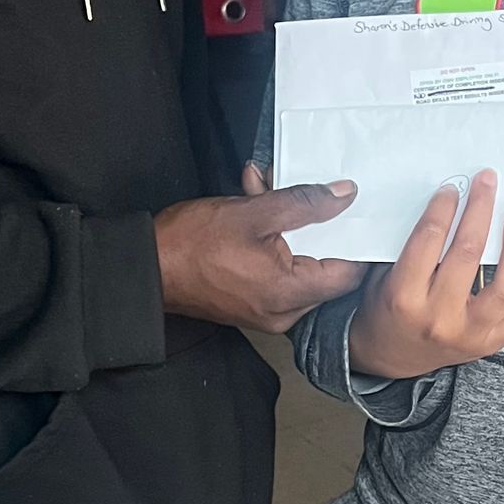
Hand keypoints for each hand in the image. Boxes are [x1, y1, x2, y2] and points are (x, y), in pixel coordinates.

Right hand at [154, 172, 365, 330]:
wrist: (146, 267)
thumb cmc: (191, 244)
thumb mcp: (255, 212)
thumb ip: (306, 203)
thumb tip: (345, 195)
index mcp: (290, 294)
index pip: (349, 273)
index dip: (356, 239)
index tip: (357, 212)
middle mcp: (284, 312)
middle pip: (325, 268)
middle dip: (316, 225)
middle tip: (303, 190)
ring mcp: (268, 312)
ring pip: (300, 265)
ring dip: (291, 226)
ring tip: (265, 191)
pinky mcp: (253, 305)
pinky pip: (279, 272)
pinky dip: (274, 242)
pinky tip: (255, 206)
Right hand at [348, 170, 503, 380]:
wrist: (391, 356)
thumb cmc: (389, 309)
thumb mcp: (386, 276)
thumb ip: (415, 247)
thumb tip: (453, 205)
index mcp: (404, 296)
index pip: (429, 239)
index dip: (444, 207)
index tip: (453, 190)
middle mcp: (438, 317)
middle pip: (469, 252)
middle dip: (480, 209)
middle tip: (487, 183)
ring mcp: (469, 335)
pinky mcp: (489, 345)